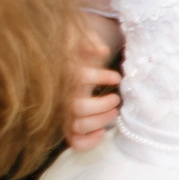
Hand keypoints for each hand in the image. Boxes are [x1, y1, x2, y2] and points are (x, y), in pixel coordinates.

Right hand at [63, 26, 120, 149]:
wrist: (64, 60)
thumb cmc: (76, 50)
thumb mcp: (79, 37)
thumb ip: (89, 40)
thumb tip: (101, 50)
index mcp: (64, 75)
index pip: (79, 77)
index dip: (100, 77)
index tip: (116, 77)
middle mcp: (61, 96)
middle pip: (78, 107)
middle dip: (102, 106)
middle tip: (116, 99)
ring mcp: (63, 112)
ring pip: (77, 125)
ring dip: (100, 121)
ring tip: (115, 112)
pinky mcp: (67, 125)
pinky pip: (74, 141)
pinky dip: (88, 142)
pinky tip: (102, 133)